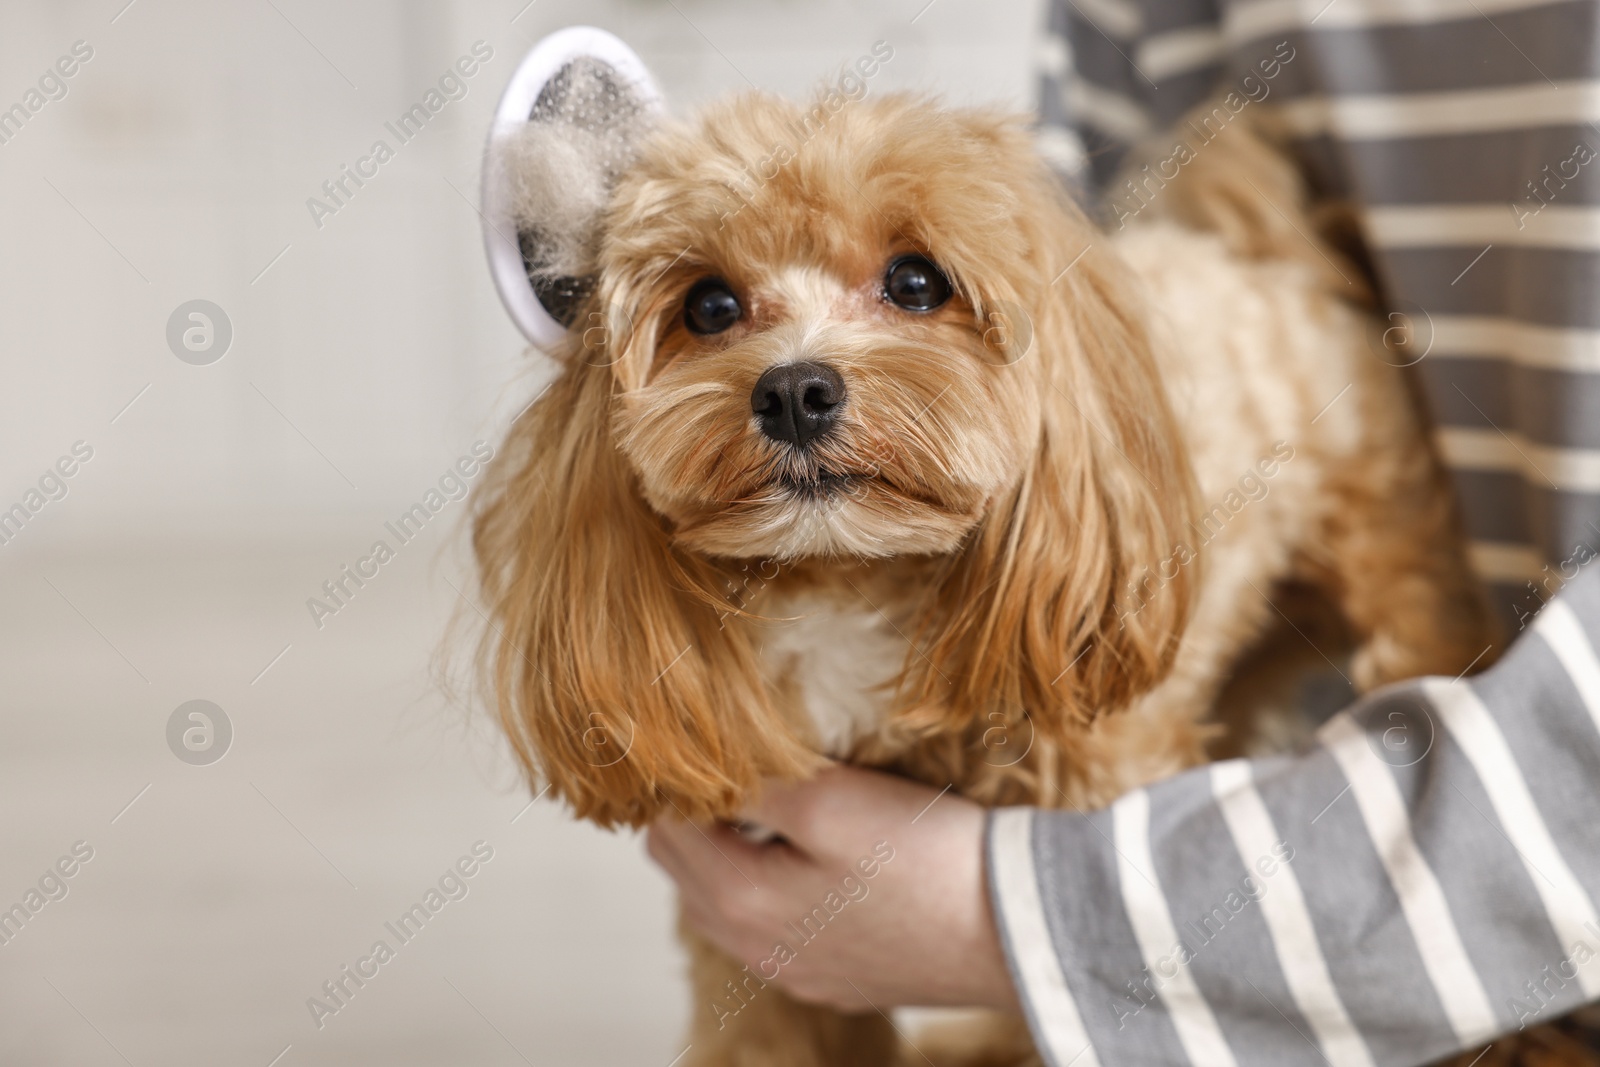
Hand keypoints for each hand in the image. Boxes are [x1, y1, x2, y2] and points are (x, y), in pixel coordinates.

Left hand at [645, 764, 1018, 1012]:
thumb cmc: (926, 860)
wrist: (1017, 928)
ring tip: (785, 806)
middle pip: (687, 871)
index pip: (664, 830)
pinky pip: (779, 928)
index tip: (715, 743)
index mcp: (739, 904)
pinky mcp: (840, 978)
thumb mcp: (829, 799)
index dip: (683, 781)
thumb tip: (698, 772)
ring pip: (728, 903)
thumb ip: (749, 786)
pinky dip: (779, 887)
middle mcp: (756, 951)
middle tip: (749, 768)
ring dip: (739, 852)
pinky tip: (824, 859)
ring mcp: (799, 971)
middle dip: (703, 817)